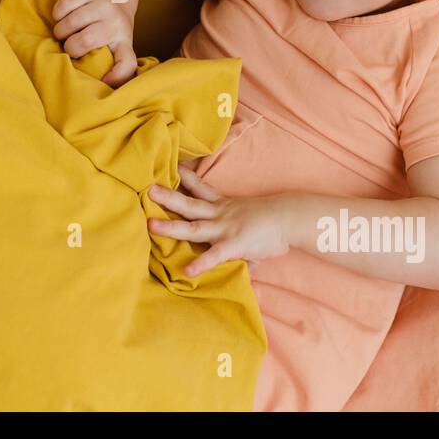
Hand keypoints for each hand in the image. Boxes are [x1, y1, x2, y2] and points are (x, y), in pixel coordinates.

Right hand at [52, 0, 137, 86]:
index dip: (117, 76)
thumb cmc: (112, 29)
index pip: (127, 62)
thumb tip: (101, 85)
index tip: (104, 82)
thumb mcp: (117, 46)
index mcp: (124, 42)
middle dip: (70, 46)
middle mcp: (116, 22)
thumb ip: (111, 63)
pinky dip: (57, 14)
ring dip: (60, 30)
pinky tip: (62, 16)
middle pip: (85, 41)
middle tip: (69, 45)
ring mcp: (104, 4)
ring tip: (64, 32)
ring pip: (70, 22)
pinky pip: (63, 5)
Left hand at [146, 165, 291, 277]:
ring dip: (170, 226)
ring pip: (193, 227)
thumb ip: (238, 235)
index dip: (183, 178)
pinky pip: (215, 255)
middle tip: (147, 189)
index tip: (166, 167)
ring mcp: (225, 228)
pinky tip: (188, 271)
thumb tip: (240, 254)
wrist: (290, 218)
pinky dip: (201, 263)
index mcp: (223, 205)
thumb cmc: (273, 220)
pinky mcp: (234, 244)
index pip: (200, 187)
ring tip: (150, 226)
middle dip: (167, 197)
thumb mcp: (250, 219)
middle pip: (188, 204)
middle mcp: (219, 214)